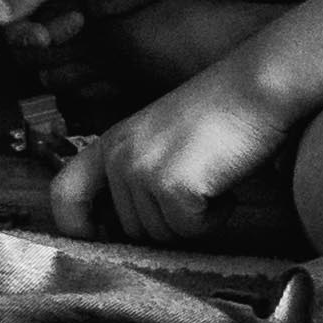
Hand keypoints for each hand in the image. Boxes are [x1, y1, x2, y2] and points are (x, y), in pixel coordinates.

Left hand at [49, 62, 308, 246]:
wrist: (259, 85)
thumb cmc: (221, 111)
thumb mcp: (160, 137)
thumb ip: (137, 172)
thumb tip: (128, 227)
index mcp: (111, 142)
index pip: (63, 195)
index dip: (78, 227)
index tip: (106, 237)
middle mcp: (119, 157)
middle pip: (132, 230)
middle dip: (169, 221)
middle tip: (198, 184)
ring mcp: (143, 171)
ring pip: (163, 235)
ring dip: (195, 218)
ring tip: (213, 175)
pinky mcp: (174, 186)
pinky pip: (191, 231)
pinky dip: (216, 216)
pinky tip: (225, 183)